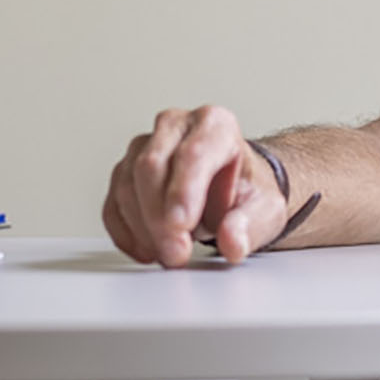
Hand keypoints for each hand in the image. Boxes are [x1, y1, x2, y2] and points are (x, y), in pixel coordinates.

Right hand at [102, 104, 284, 267]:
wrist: (233, 191)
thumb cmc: (248, 192)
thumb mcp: (265, 210)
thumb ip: (250, 225)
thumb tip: (232, 241)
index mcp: (215, 125)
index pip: (193, 153)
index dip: (183, 191)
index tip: (180, 226)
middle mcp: (176, 127)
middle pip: (151, 166)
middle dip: (159, 217)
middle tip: (176, 254)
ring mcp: (146, 146)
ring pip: (127, 184)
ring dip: (144, 228)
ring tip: (170, 255)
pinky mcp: (125, 171)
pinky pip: (113, 203)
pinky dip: (125, 232)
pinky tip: (146, 250)